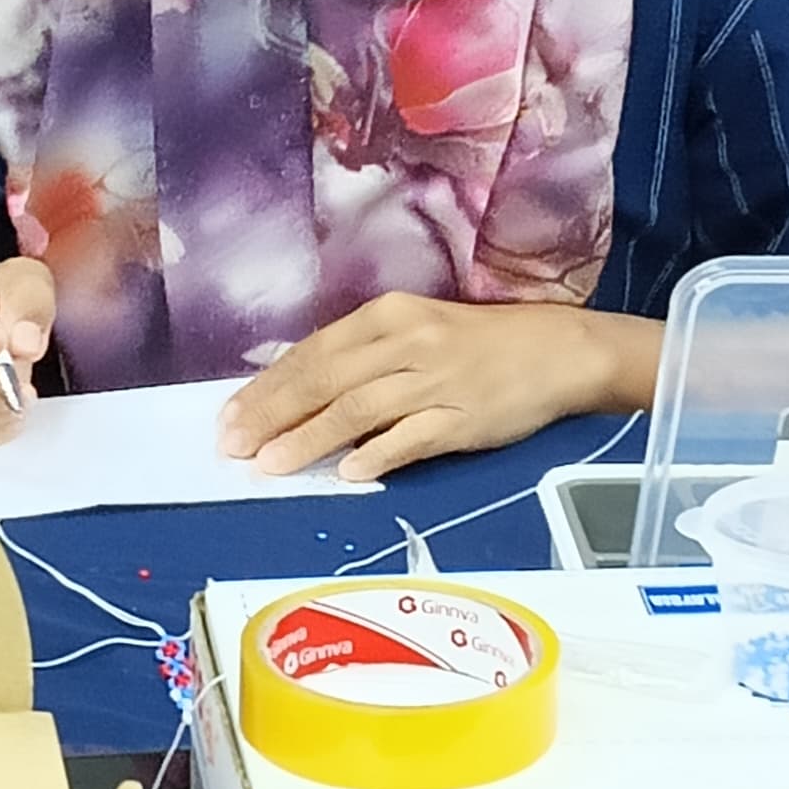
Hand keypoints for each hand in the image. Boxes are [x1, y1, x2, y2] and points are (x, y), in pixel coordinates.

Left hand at [218, 294, 658, 479]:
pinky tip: (346, 473)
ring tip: (270, 465)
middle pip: (326, 380)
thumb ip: (362, 361)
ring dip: (309, 438)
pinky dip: (377, 455)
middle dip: (273, 414)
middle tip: (233, 445)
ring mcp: (436, 382)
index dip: (268, 386)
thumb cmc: (480, 343)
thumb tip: (301, 398)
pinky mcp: (463, 418)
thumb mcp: (416, 332)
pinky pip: (412, 438)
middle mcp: (407, 343)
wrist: (558, 351)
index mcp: (388, 316)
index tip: (230, 415)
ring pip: (358, 409)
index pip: (314, 352)